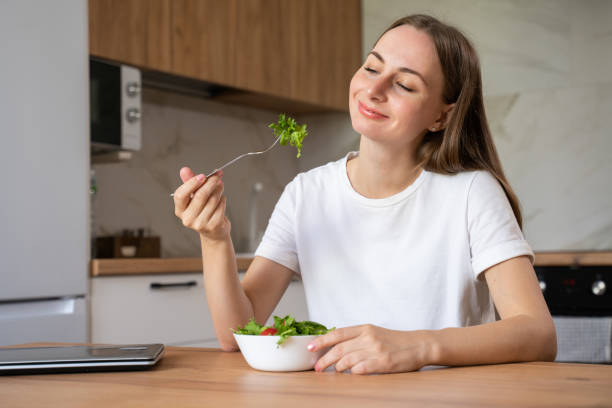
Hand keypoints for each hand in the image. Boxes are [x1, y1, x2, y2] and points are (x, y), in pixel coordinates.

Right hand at [173, 166, 230, 241]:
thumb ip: (190, 183)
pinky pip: (220, 207)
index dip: (191, 183)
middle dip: (211, 183)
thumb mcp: (194, 196)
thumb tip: (184, 170)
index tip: (202, 176)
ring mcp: (200, 224)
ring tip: (220, 186)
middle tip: (217, 176)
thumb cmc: (203, 210)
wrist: (214, 231)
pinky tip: (222, 199)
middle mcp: (187, 219)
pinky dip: (223, 199)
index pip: (180, 195)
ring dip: (218, 190)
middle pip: (200, 196)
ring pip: (212, 200)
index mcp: (180, 210)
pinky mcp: (213, 226)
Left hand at [308, 324, 433, 374]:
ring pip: (347, 359)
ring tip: (334, 372)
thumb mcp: (374, 332)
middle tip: (317, 367)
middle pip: (339, 348)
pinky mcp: (384, 362)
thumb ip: (356, 337)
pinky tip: (350, 375)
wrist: (419, 344)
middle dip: (325, 359)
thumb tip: (334, 345)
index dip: (321, 340)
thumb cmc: (395, 341)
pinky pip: (362, 368)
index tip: (310, 347)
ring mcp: (376, 350)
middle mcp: (368, 337)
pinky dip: (352, 373)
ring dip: (337, 367)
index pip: (337, 333)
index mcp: (365, 328)